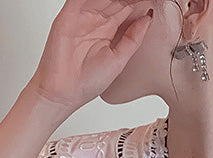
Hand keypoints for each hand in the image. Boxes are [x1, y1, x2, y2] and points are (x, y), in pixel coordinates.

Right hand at [28, 0, 154, 115]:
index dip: (139, 2)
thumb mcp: (119, 60)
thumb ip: (133, 38)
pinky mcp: (68, 15)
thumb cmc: (87, 82)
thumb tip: (148, 17)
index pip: (127, 7)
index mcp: (108, 30)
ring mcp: (82, 16)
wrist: (64, 92)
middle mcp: (95, 21)